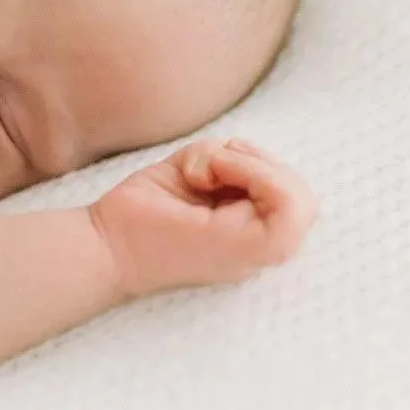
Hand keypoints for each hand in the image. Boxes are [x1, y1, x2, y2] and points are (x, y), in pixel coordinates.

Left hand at [89, 137, 316, 299]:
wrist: (107, 243)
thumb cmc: (146, 208)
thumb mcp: (196, 168)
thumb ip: (230, 159)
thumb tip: (244, 154)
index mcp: (253, 233)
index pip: (293, 193)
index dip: (263, 166)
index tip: (216, 167)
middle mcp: (262, 249)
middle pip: (302, 194)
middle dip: (260, 161)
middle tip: (214, 166)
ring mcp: (260, 254)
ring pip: (300, 197)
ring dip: (252, 164)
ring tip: (207, 174)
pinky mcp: (251, 250)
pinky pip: (289, 204)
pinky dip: (255, 172)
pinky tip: (209, 177)